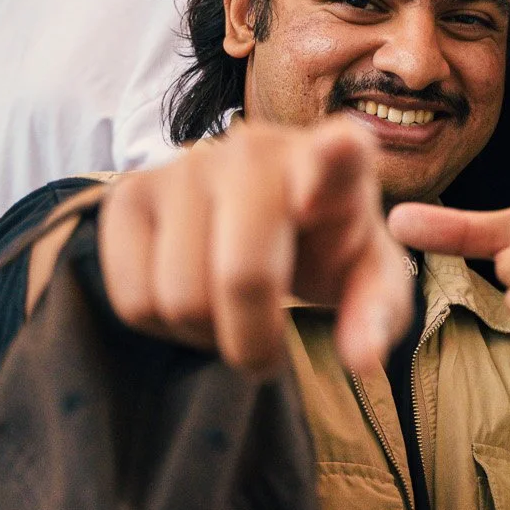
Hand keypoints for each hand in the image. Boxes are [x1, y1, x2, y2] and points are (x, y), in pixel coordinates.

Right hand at [97, 119, 410, 376]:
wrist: (267, 221)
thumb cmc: (327, 250)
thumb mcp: (369, 281)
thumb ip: (378, 315)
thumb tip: (362, 360)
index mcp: (340, 160)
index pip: (341, 149)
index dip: (332, 160)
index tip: (323, 175)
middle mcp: (258, 149)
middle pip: (244, 274)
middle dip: (255, 340)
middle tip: (267, 352)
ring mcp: (188, 164)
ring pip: (181, 298)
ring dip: (207, 336)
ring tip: (232, 313)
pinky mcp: (131, 193)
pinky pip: (134, 300)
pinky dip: (164, 327)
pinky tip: (194, 297)